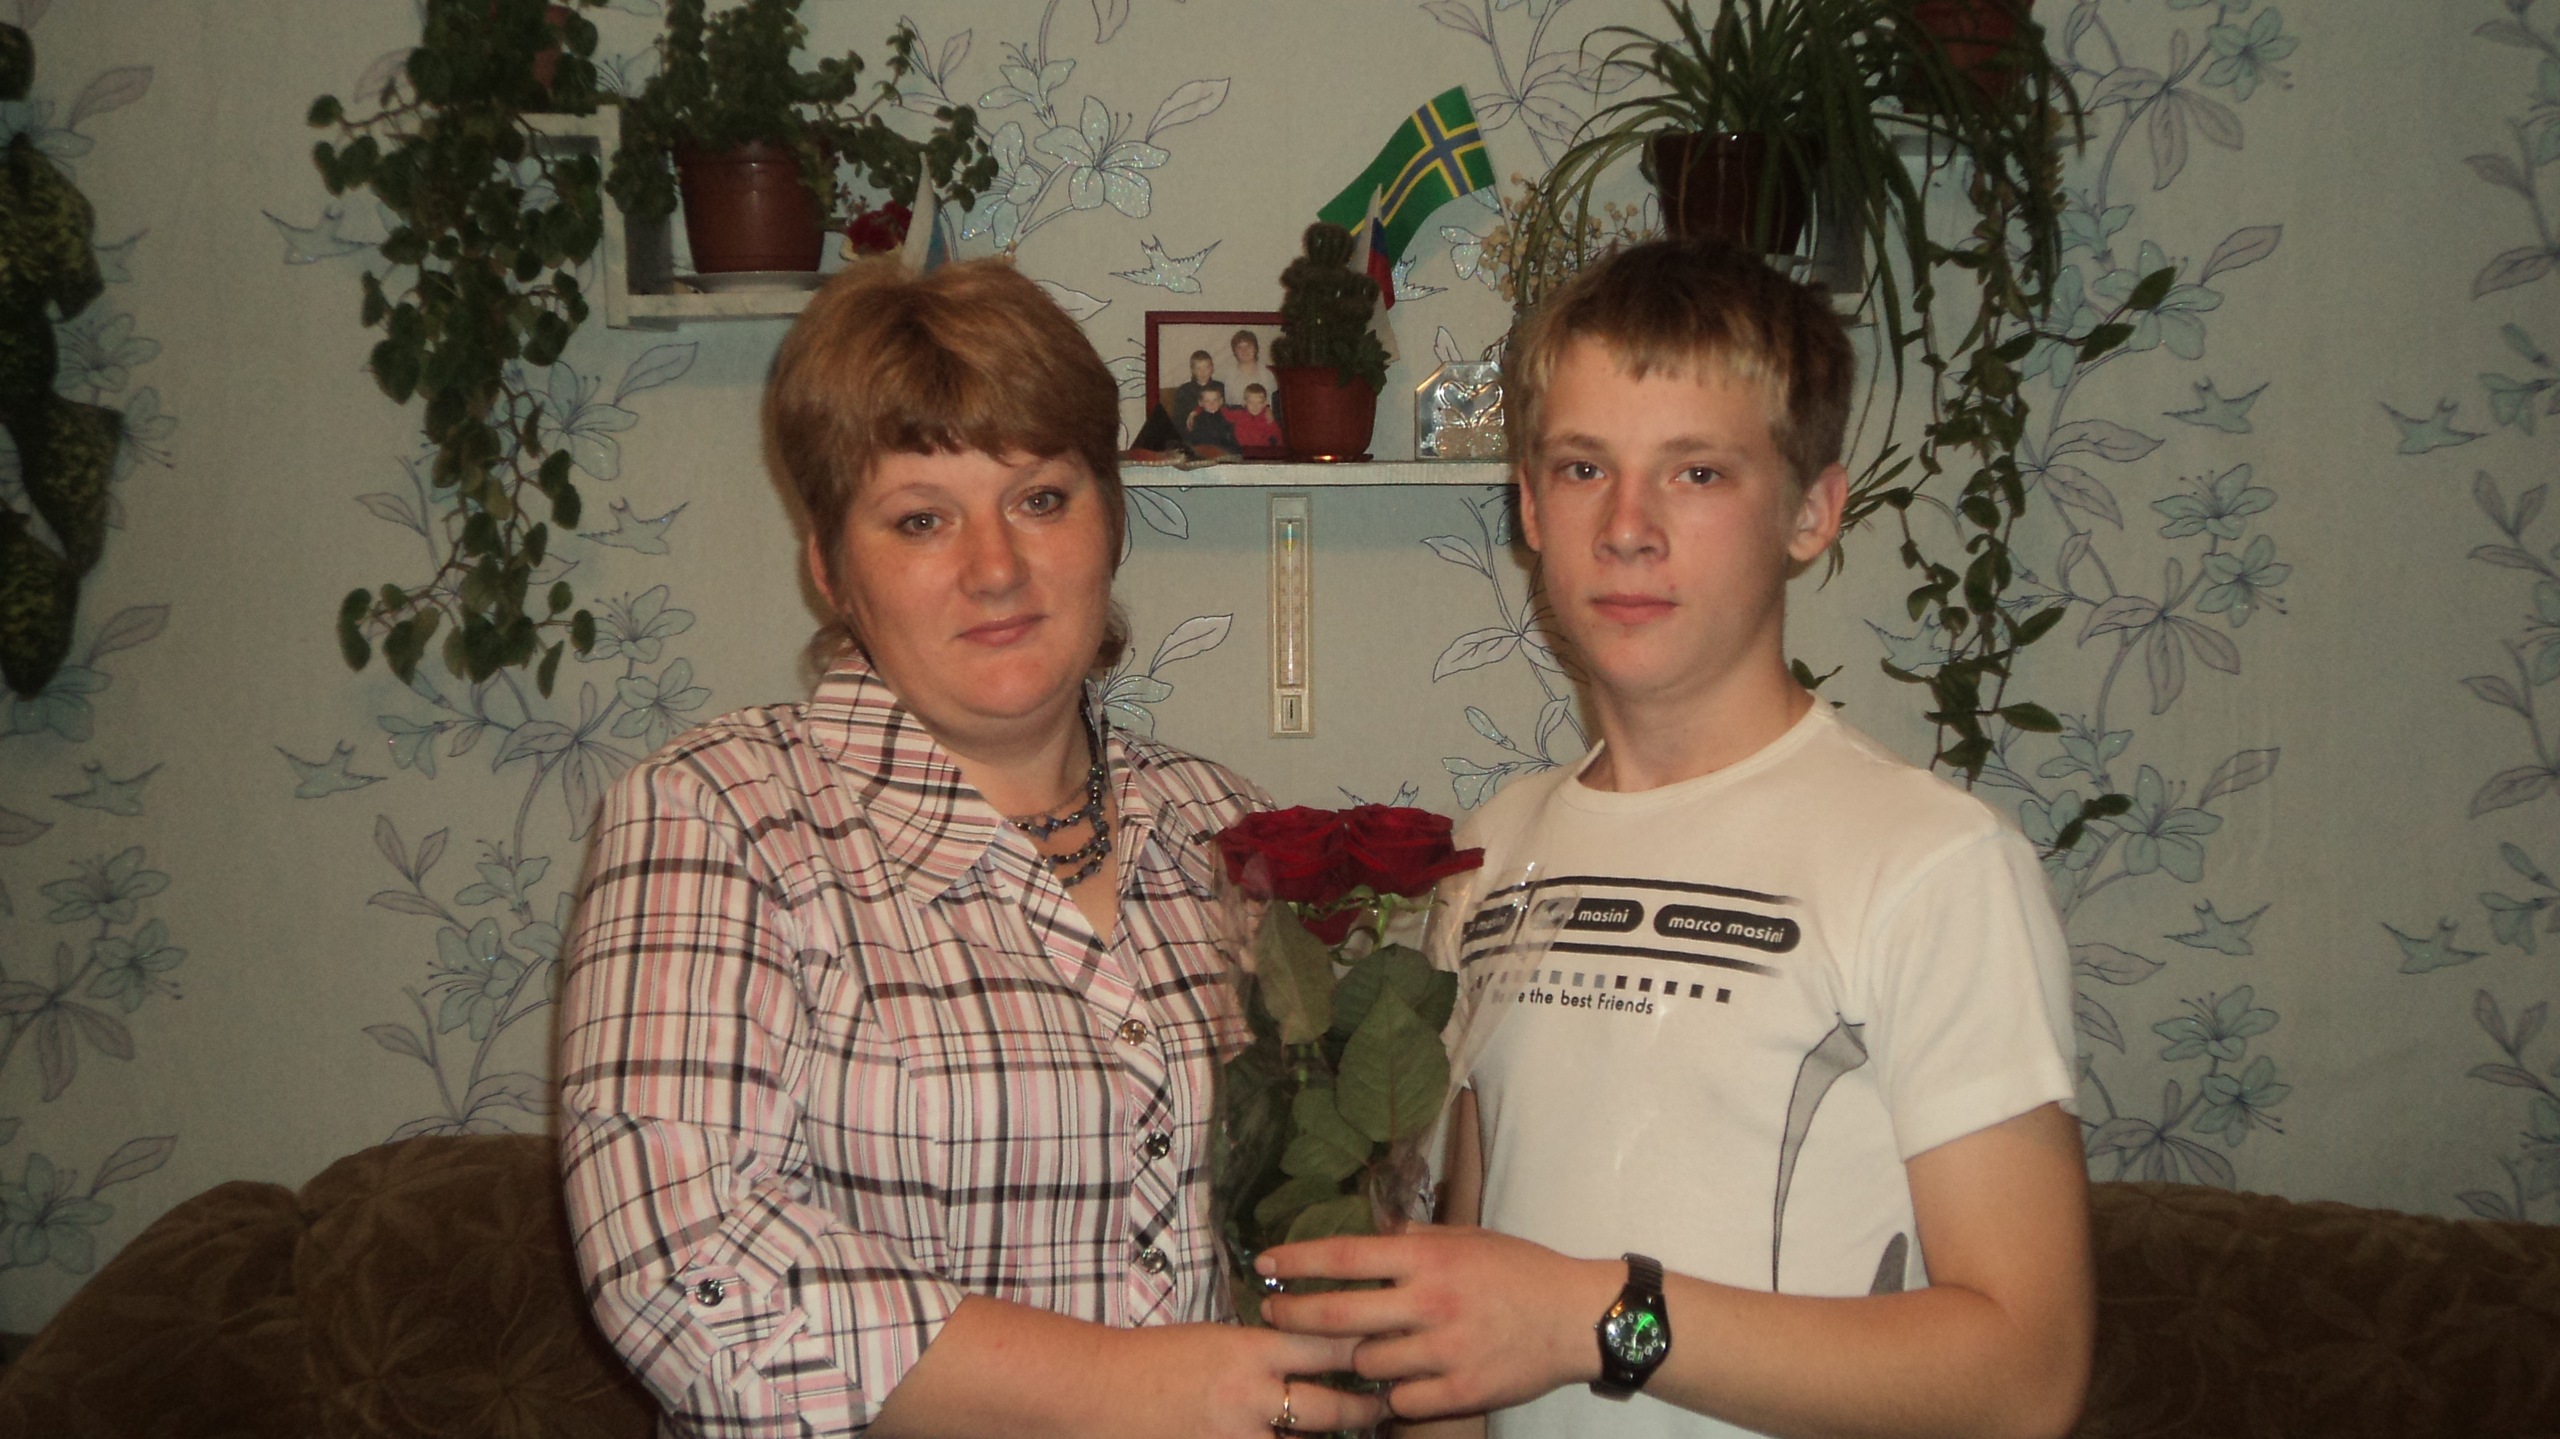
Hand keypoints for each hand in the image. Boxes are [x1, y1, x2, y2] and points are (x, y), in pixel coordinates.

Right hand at [871, 1300, 1385, 1438]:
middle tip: (1390, 1405)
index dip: (1365, 1348)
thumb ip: (1262, 1346)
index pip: (1326, 1343)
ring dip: (1328, 1433)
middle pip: (1331, 1406)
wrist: (1095, 1390)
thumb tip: (1309, 1343)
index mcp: (1249, 1350)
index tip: (1392, 1347)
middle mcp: (1250, 1395)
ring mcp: (1236, 1436)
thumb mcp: (1215, 1338)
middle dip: (1367, 1409)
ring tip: (1362, 1427)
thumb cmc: (1156, 1359)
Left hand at [1255, 1227, 1618, 1420]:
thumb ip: (1417, 1240)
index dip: (1297, 1261)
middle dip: (1295, 1317)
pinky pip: (1402, 1401)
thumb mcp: (1468, 1238)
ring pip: (1368, 1363)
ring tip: (1361, 1352)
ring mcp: (1445, 1350)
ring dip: (1357, 1359)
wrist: (1578, 1317)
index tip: (1265, 1264)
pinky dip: (1394, 1395)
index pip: (1345, 1256)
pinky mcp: (1462, 1391)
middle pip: (1339, 1315)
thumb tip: (1374, 1234)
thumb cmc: (1521, 1270)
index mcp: (1429, 1258)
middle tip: (1272, 1317)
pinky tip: (1399, 1383)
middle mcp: (1430, 1302)